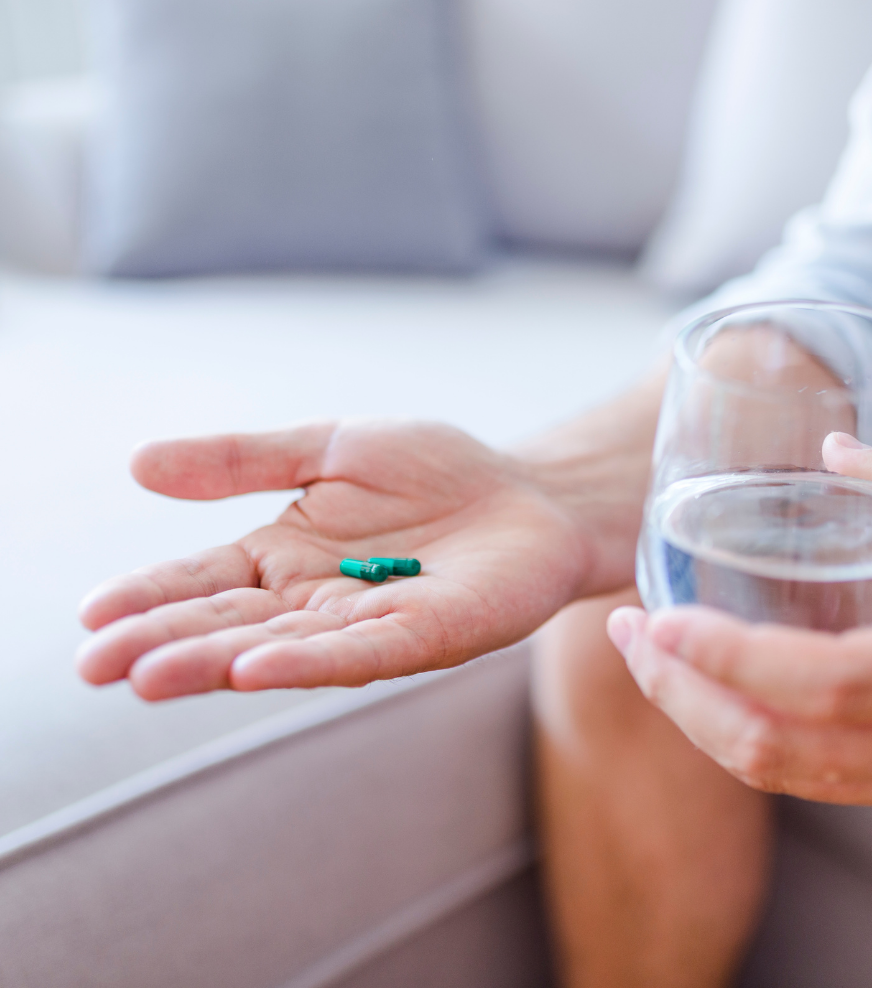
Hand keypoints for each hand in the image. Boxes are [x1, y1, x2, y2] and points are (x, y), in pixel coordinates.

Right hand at [78, 420, 607, 699]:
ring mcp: (370, 623)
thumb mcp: (330, 447)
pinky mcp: (429, 633)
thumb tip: (138, 463)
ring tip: (147, 675)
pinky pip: (362, 651)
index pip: (203, 581)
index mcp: (286, 556)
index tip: (89, 617)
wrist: (530, 493)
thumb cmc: (436, 473)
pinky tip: (256, 668)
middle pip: (229, 625)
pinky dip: (308, 659)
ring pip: (281, 646)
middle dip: (162, 644)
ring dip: (216, 662)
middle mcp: (318, 600)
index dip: (148, 598)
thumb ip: (243, 460)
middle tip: (93, 665)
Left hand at [609, 437, 871, 827]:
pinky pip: (822, 784)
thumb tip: (835, 446)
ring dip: (706, 724)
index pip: (822, 682)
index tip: (656, 619)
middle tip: (628, 636)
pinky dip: (756, 742)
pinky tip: (727, 694)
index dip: (726, 658)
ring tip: (657, 664)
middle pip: (778, 747)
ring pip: (790, 778)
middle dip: (682, 696)